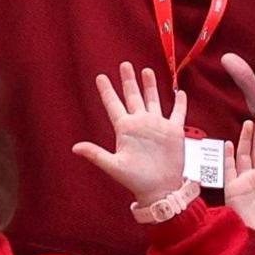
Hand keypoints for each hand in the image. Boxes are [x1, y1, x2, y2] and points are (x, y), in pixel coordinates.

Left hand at [74, 64, 189, 203]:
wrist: (160, 189)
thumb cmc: (136, 180)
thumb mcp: (114, 166)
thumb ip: (96, 155)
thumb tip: (75, 147)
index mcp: (125, 129)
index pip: (113, 105)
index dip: (107, 91)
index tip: (100, 77)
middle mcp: (140, 124)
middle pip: (133, 96)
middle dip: (128, 81)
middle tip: (124, 64)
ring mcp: (157, 126)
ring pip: (153, 100)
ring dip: (150, 86)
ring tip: (146, 71)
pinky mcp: (173, 131)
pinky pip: (177, 113)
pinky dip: (179, 103)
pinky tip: (179, 92)